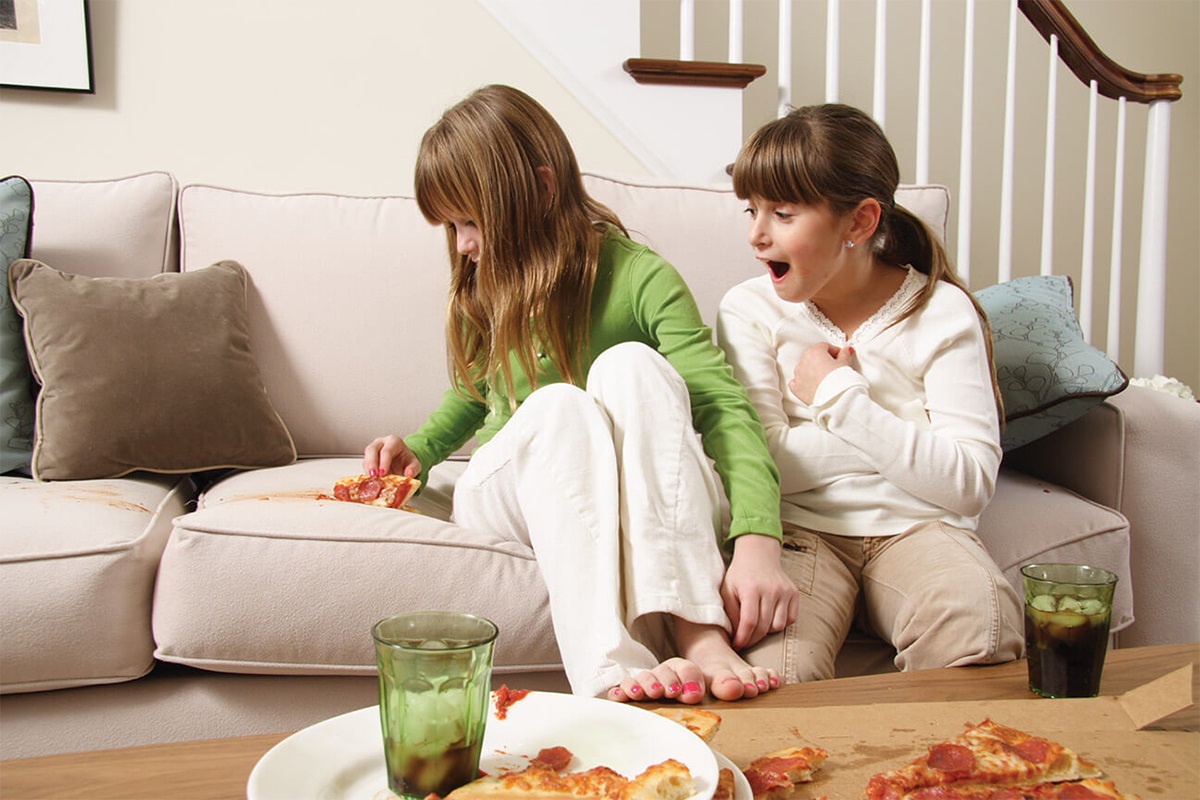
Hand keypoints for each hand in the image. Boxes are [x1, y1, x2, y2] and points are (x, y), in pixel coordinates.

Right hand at [363, 435, 421, 477]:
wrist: (402, 462)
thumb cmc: (406, 461)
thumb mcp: (415, 464)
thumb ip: (414, 468)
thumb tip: (409, 474)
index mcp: (394, 441)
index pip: (387, 450)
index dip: (384, 462)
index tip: (383, 474)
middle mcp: (381, 442)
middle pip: (372, 449)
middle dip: (372, 463)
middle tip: (374, 475)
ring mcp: (373, 449)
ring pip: (366, 455)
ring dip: (367, 467)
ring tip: (371, 479)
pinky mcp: (368, 457)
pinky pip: (365, 463)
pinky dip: (366, 471)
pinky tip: (370, 479)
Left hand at [720, 534, 799, 650]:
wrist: (758, 554)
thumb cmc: (740, 575)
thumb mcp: (727, 590)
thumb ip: (730, 612)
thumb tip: (734, 636)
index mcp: (751, 589)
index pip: (749, 622)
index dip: (743, 638)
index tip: (736, 645)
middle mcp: (771, 590)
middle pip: (764, 627)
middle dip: (752, 639)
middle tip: (744, 641)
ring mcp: (784, 591)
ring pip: (778, 626)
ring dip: (767, 631)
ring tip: (756, 626)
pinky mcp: (794, 593)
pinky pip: (790, 619)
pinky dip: (780, 623)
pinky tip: (769, 618)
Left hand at [789, 342, 854, 403]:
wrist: (834, 399)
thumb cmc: (840, 380)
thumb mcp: (845, 364)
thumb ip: (845, 354)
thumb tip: (847, 350)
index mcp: (814, 352)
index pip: (824, 346)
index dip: (834, 351)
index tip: (840, 357)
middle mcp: (803, 361)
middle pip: (813, 356)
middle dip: (823, 361)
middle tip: (834, 368)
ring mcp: (798, 375)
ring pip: (804, 368)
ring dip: (813, 371)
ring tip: (825, 379)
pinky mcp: (796, 388)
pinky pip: (797, 382)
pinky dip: (803, 382)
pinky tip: (812, 385)